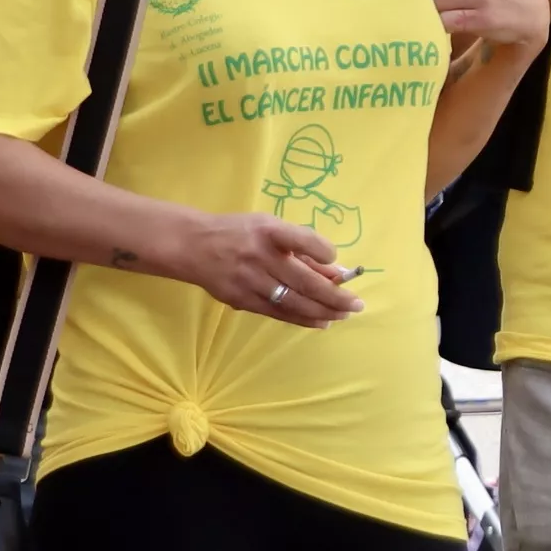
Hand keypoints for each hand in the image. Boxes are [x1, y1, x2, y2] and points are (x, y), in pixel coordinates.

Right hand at [175, 213, 359, 325]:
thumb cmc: (240, 233)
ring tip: (344, 314)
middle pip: (303, 281)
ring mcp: (250, 280)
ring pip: (293, 302)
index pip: (301, 239)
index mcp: (268, 231)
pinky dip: (303, 319)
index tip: (336, 259)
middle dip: (335, 295)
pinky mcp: (242, 299)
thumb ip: (302, 249)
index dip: (323, 251)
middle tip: (357, 304)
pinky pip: (278, 313)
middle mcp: (260, 256)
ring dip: (323, 311)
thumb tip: (337, 271)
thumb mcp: (270, 228)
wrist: (194, 245)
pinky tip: (321, 322)